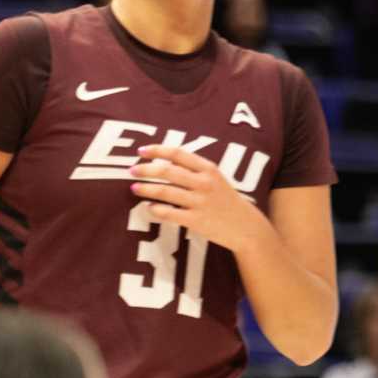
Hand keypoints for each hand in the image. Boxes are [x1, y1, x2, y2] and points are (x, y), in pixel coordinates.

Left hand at [131, 144, 266, 251]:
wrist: (246, 227)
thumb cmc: (226, 200)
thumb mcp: (215, 178)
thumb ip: (194, 169)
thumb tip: (164, 161)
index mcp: (208, 169)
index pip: (178, 154)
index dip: (157, 150)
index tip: (141, 151)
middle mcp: (204, 183)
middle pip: (167, 172)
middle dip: (146, 170)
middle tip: (132, 170)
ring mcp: (200, 202)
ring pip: (165, 192)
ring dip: (146, 189)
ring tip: (134, 188)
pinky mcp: (196, 221)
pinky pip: (169, 213)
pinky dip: (156, 210)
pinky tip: (149, 208)